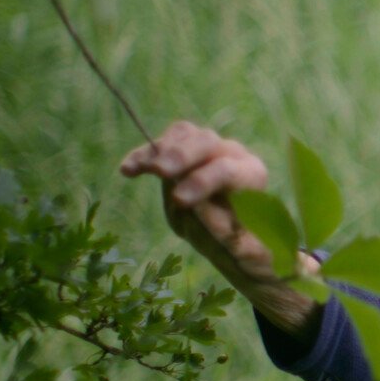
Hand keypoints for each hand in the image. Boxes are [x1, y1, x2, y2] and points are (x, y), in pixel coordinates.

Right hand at [120, 121, 320, 335]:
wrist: (231, 232)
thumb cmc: (241, 242)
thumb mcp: (240, 246)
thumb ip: (227, 232)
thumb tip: (201, 210)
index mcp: (252, 175)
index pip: (228, 170)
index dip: (203, 182)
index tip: (179, 201)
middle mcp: (232, 153)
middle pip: (207, 142)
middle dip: (182, 156)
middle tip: (161, 172)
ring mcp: (208, 147)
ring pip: (184, 134)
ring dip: (158, 150)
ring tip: (137, 169)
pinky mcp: (184, 148)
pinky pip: (163, 143)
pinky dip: (144, 154)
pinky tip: (127, 170)